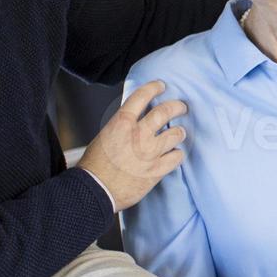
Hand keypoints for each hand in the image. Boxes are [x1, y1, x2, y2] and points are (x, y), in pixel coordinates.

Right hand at [76, 81, 186, 210]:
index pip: (142, 96)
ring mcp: (150, 152)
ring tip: (180, 132)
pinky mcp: (157, 170)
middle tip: (181, 107)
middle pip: (165, 111)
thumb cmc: (95, 166)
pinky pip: (177, 157)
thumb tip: (135, 122)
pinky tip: (175, 154)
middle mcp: (138, 134)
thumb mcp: (105, 136)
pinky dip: (177, 154)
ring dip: (180, 132)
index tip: (161, 85)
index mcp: (122, 123)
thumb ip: (122, 127)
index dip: (154, 87)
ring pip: (176, 134)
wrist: (95, 190)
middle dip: (176, 106)